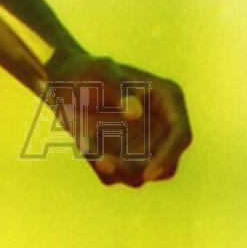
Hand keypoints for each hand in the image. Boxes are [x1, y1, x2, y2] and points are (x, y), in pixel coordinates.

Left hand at [41, 49, 190, 186]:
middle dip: (139, 169)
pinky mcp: (124, 158)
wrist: (65, 85)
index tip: (148, 172)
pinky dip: (102, 166)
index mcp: (167, 99)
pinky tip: (84, 144)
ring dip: (117, 170)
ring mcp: (145, 144)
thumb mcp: (99, 74)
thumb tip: (136, 113)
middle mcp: (162, 125)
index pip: (180, 134)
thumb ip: (117, 89)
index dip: (169, 156)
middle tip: (105, 162)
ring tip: (87, 147)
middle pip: (166, 163)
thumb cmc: (86, 73)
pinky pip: (117, 174)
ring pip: (141, 174)